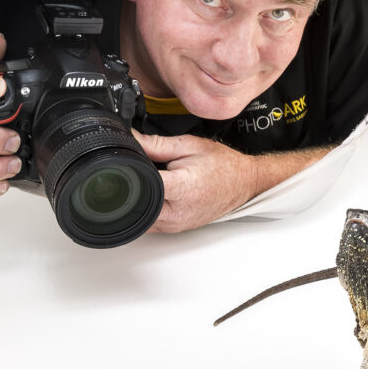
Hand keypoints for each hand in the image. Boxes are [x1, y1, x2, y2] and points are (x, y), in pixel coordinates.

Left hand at [132, 133, 333, 233]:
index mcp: (183, 188)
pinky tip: (154, 195)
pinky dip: (146, 209)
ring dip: (137, 200)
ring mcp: (177, 224)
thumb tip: (130, 139)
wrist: (244, 183)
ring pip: (139, 217)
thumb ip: (156, 144)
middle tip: (135, 171)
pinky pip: (150, 224)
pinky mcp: (176, 229)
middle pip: (135, 204)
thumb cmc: (223, 165)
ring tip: (148, 182)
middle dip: (129, 187)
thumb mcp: (189, 145)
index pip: (141, 183)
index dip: (127, 171)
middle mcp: (179, 211)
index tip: (123, 161)